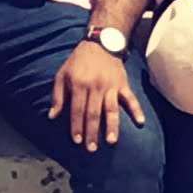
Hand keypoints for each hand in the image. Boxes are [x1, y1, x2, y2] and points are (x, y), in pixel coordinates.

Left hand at [50, 32, 145, 150]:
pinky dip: (136, 110)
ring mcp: (111, 85)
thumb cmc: (78, 61)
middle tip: (91, 149)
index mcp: (79, 84)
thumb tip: (52, 116)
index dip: (76, 125)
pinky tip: (140, 122)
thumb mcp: (62, 74)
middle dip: (92, 132)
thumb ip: (57, 95)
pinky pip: (131, 98)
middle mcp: (95, 86)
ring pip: (111, 108)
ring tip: (111, 141)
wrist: (100, 43)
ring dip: (112, 126)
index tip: (77, 141)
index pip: (77, 109)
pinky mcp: (122, 84)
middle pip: (93, 113)